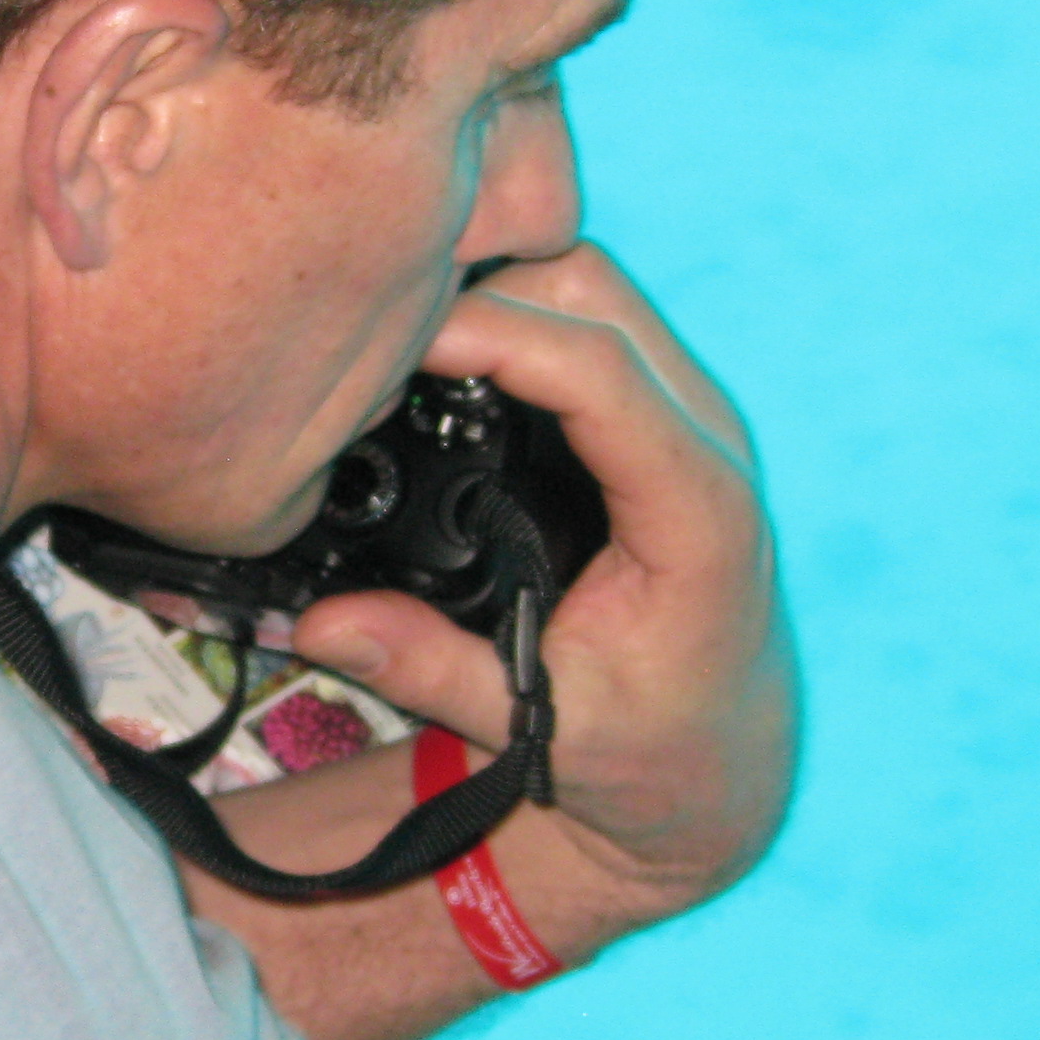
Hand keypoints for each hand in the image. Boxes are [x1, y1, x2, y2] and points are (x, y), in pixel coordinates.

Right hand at [288, 246, 794, 943]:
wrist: (721, 756)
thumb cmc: (645, 748)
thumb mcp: (542, 731)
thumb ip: (430, 672)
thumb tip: (318, 624)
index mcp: (699, 512)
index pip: (598, 372)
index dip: (492, 333)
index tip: (389, 340)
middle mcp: (706, 439)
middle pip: (592, 292)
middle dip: (482, 286)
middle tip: (371, 332)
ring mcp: (687, 412)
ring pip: (587, 284)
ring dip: (496, 288)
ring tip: (392, 335)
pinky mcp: (658, 410)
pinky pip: (586, 317)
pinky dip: (511, 312)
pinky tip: (436, 352)